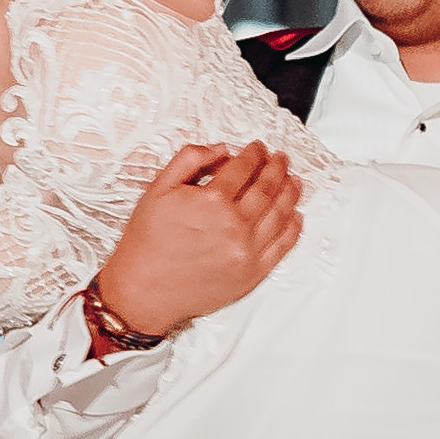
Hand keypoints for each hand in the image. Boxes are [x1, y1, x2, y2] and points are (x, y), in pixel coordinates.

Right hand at [92, 140, 303, 343]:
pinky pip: (282, 246)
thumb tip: (221, 148)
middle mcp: (234, 224)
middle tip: (281, 159)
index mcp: (212, 200)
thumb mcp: (158, 189)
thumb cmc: (148, 242)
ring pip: (280, 213)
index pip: (244, 167)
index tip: (258, 147)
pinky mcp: (252, 273)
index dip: (255, 153)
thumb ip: (189, 160)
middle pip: (267, 187)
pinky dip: (293, 228)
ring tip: (294, 181)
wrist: (144, 290)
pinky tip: (295, 216)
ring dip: (290, 193)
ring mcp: (246, 250)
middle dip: (277, 168)